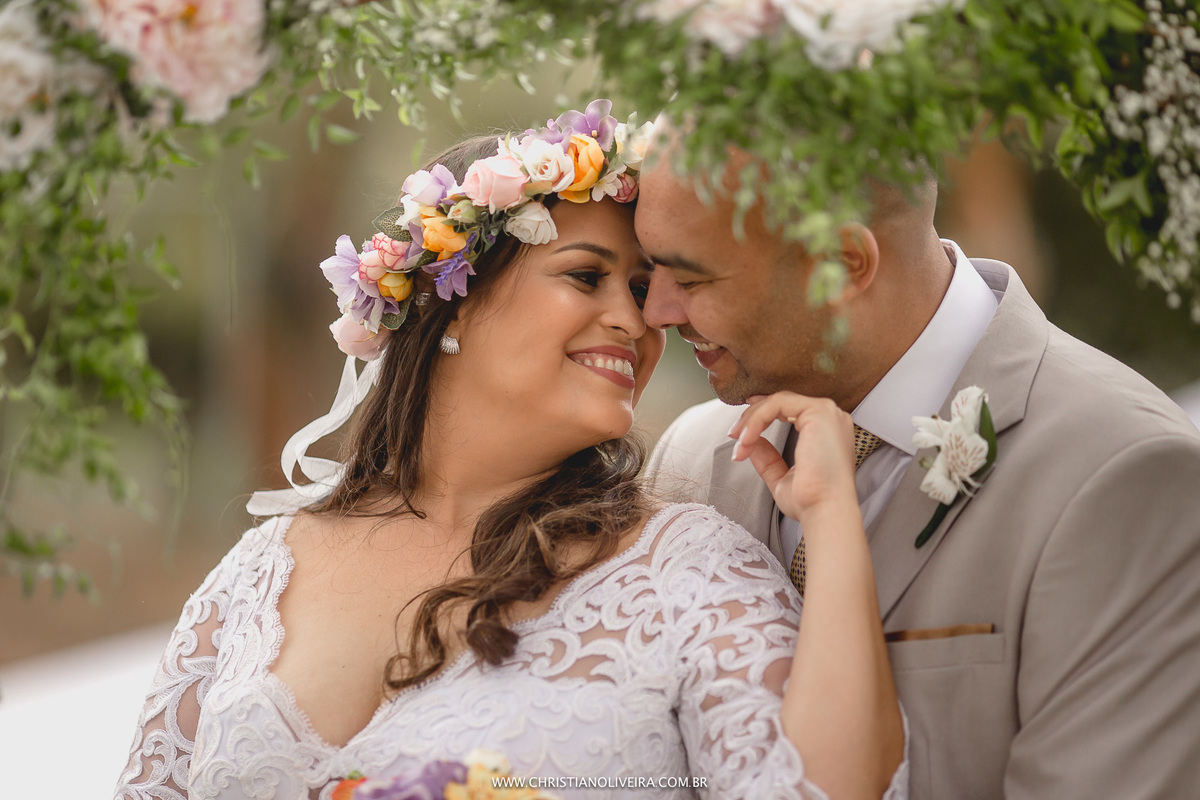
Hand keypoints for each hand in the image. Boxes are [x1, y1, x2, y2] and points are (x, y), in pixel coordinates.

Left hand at [728, 392, 856, 522]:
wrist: (825, 511)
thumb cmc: (811, 501)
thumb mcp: (782, 476)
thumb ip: (768, 458)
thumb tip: (753, 442)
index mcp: (826, 430)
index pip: (791, 409)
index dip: (763, 411)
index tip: (742, 424)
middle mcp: (830, 417)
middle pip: (782, 402)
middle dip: (752, 417)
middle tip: (734, 436)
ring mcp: (826, 412)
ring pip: (777, 401)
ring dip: (751, 420)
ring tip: (739, 443)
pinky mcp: (818, 411)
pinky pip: (777, 404)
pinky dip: (757, 420)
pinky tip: (747, 439)